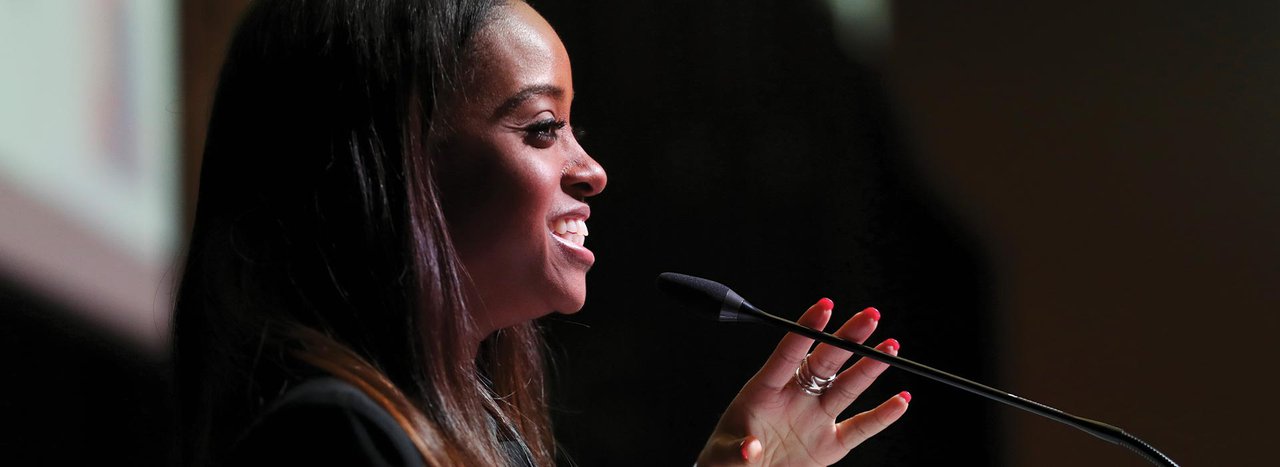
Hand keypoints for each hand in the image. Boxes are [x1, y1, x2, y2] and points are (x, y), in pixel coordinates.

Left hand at [696, 298, 908, 465]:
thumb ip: (737, 451)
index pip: (788, 353)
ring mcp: (814, 420)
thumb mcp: (723, 455)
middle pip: (825, 362)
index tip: (826, 305)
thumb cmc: (726, 459)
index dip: (806, 329)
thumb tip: (750, 448)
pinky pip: (860, 428)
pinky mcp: (829, 445)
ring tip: (890, 348)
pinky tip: (901, 400)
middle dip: (848, 339)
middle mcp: (794, 398)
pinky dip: (882, 416)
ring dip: (869, 368)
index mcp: (764, 392)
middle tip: (870, 317)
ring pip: (846, 388)